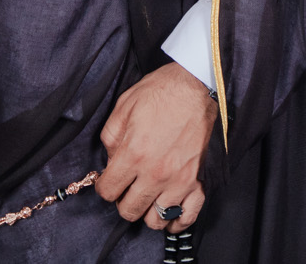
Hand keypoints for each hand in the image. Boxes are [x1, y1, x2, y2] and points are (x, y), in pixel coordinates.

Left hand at [96, 62, 217, 232]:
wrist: (201, 85)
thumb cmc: (163, 91)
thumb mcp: (125, 105)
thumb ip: (110, 137)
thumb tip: (110, 162)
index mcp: (133, 154)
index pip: (108, 191)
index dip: (105, 186)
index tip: (110, 180)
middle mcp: (155, 173)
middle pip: (129, 210)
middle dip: (123, 200)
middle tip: (129, 187)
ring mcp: (180, 181)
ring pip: (155, 219)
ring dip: (148, 210)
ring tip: (149, 196)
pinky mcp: (200, 182)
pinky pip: (186, 217)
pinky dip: (175, 221)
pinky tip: (169, 212)